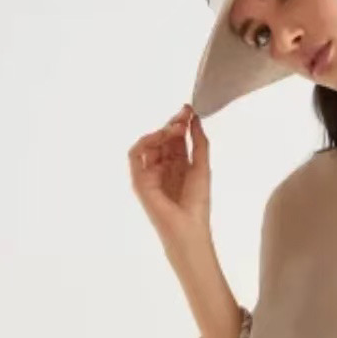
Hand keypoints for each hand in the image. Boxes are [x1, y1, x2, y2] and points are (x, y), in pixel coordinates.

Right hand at [127, 104, 211, 254]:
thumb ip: (199, 143)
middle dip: (172, 124)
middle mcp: (163, 167)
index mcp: (179, 166)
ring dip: (161, 132)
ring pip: (149, 144)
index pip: (176, 139)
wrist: (188, 227)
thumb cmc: (198, 202)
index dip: (181, 124)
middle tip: (183, 116)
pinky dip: (145, 142)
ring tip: (176, 128)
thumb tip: (195, 118)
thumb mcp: (202, 166)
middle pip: (163, 139)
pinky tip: (159, 137)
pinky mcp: (139, 180)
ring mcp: (150, 173)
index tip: (189, 110)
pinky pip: (135, 155)